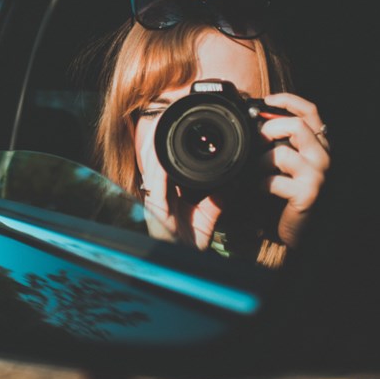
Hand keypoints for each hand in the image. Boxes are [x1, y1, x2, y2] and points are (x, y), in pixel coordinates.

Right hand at [136, 120, 221, 249]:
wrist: (183, 265)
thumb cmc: (188, 242)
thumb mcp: (206, 215)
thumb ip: (216, 198)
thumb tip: (231, 181)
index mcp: (163, 192)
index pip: (160, 160)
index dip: (162, 140)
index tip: (171, 123)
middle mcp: (154, 192)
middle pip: (150, 155)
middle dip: (155, 133)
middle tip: (164, 112)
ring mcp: (151, 198)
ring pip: (148, 162)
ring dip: (153, 141)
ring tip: (160, 121)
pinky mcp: (153, 207)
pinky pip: (154, 180)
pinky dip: (156, 162)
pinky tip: (160, 148)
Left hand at [259, 92, 330, 246]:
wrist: (299, 230)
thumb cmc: (287, 194)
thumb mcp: (283, 163)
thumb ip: (277, 142)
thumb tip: (253, 121)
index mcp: (318, 144)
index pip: (310, 111)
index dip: (289, 100)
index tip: (267, 99)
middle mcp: (323, 156)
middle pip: (297, 126)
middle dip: (269, 130)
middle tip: (257, 143)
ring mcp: (318, 174)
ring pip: (283, 153)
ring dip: (261, 162)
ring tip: (257, 172)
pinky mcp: (308, 193)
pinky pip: (274, 180)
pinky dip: (260, 184)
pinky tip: (260, 190)